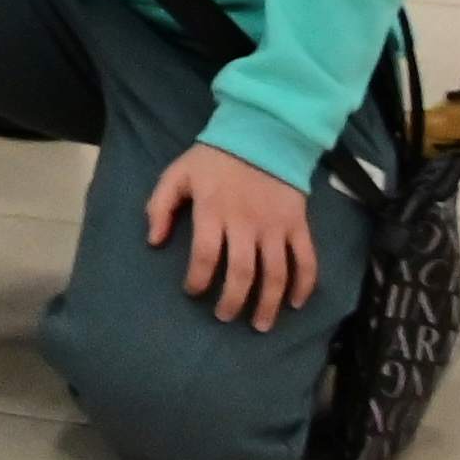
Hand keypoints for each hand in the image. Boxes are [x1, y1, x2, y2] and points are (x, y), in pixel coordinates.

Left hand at [148, 141, 316, 327]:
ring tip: (260, 324)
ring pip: (275, 274)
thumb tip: (154, 241)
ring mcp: (275, 226)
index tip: (192, 292)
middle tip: (225, 316)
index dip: (198, 280)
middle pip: (241, 273)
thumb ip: (160, 205)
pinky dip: (304, 285)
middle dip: (232, 301)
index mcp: (213, 211)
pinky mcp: (298, 225)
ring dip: (269, 304)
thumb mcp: (177, 173)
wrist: (262, 134)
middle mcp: (246, 223)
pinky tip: (295, 304)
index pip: (205, 256)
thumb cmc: (214, 158)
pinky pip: (306, 260)